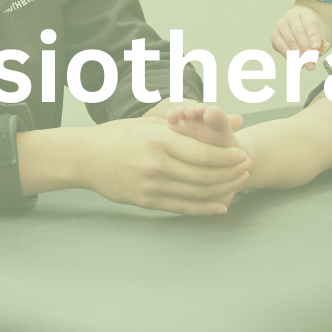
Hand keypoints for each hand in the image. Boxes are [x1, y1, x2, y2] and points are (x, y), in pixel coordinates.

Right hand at [77, 117, 250, 215]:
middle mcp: (157, 164)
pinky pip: (182, 207)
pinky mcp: (146, 201)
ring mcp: (151, 185)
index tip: (243, 155)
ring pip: (196, 192)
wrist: (85, 157)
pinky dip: (204, 209)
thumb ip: (185, 126)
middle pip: (205, 175)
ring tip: (238, 184)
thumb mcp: (151, 123)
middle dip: (231, 174)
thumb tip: (219, 122)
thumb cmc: (119, 135)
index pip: (203, 153)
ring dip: (222, 190)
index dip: (228, 157)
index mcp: (159, 140)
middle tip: (247, 169)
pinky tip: (219, 206)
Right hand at [271, 4, 326, 70]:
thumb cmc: (309, 29)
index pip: (310, 24)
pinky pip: (281, 47)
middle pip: (299, 33)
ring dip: (299, 56)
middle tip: (313, 62)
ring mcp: (280, 25)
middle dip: (307, 50)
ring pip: (290, 41)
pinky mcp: (274, 35)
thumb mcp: (318, 31)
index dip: (313, 36)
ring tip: (307, 65)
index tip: (317, 48)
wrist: (298, 23)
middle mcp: (290, 16)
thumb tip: (315, 53)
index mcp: (304, 12)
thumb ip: (319, 41)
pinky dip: (290, 56)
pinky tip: (297, 63)